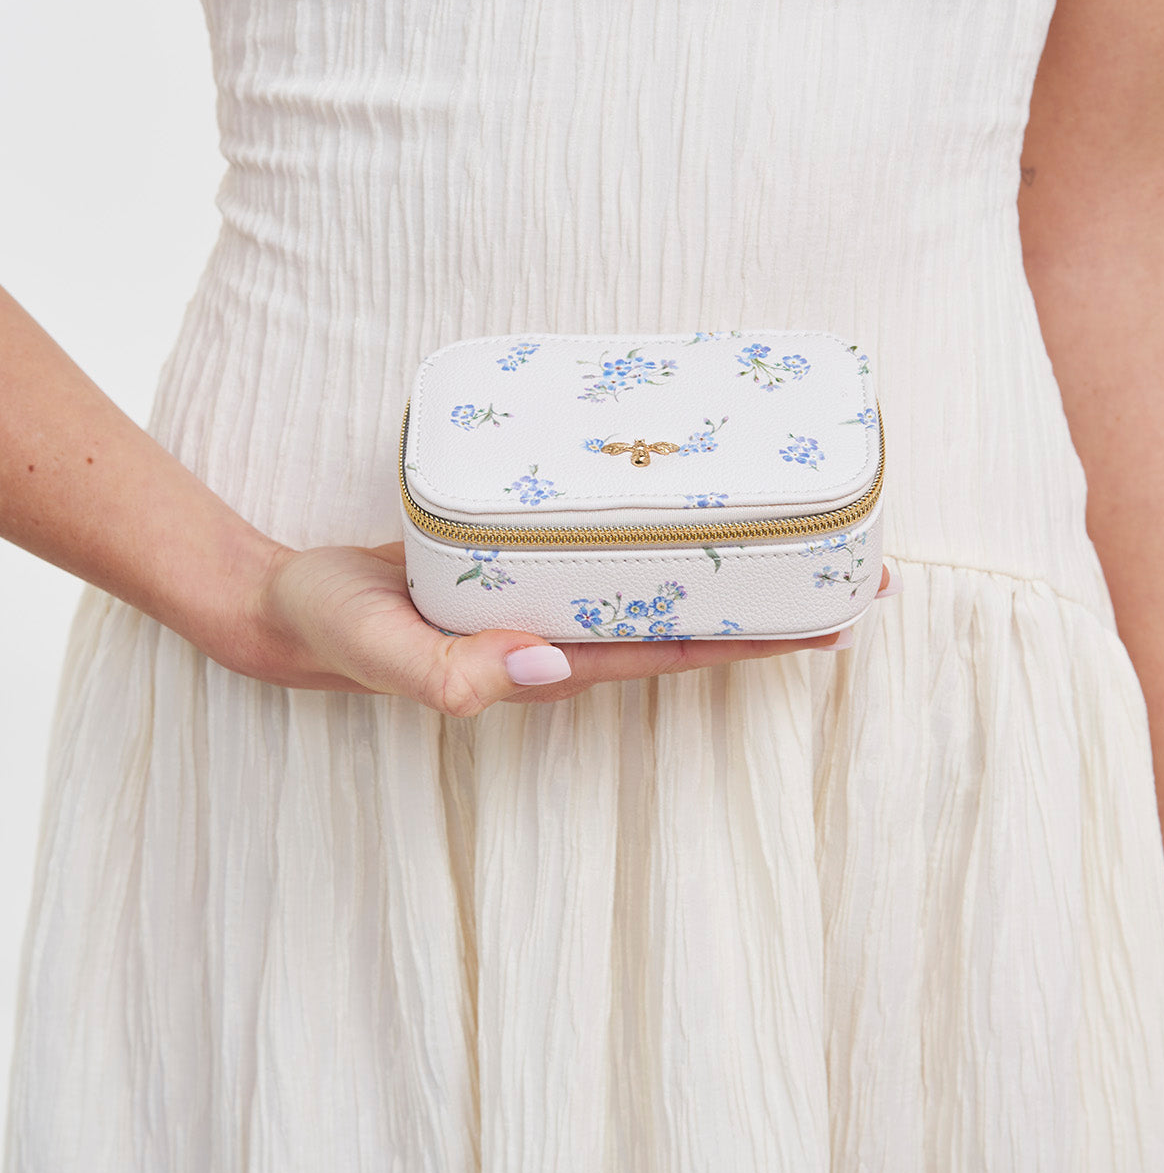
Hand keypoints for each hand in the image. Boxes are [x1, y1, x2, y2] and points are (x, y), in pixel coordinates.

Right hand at [232, 541, 898, 717]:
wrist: (295, 604)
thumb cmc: (338, 629)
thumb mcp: (381, 650)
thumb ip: (448, 671)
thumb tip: (545, 662)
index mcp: (551, 662)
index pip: (677, 654)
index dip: (758, 643)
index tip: (838, 621)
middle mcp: (568, 634)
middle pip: (692, 622)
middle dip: (777, 604)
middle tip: (860, 568)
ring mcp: (553, 598)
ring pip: (661, 582)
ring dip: (733, 563)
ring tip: (801, 529)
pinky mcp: (531, 559)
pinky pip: (615, 546)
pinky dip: (665, 530)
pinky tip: (688, 501)